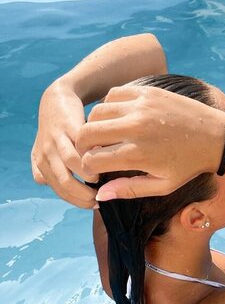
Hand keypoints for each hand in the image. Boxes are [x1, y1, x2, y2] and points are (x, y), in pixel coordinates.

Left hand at [31, 80, 96, 207]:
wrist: (57, 100)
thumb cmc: (58, 132)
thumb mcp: (48, 152)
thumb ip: (51, 172)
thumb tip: (62, 192)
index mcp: (42, 165)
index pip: (61, 193)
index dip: (80, 202)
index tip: (95, 203)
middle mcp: (46, 154)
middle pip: (65, 184)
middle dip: (86, 195)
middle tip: (101, 196)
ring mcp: (56, 140)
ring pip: (72, 166)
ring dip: (90, 175)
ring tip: (101, 177)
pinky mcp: (68, 126)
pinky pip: (80, 146)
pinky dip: (92, 156)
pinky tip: (103, 159)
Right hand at [75, 85, 224, 199]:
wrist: (215, 137)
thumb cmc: (188, 166)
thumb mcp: (162, 185)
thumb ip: (128, 189)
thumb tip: (99, 195)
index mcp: (138, 155)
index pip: (92, 160)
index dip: (88, 167)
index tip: (96, 169)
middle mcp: (135, 128)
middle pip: (86, 133)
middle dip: (84, 146)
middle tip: (92, 152)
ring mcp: (140, 106)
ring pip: (96, 112)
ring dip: (95, 125)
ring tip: (105, 136)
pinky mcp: (146, 92)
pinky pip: (112, 94)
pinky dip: (109, 106)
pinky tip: (119, 118)